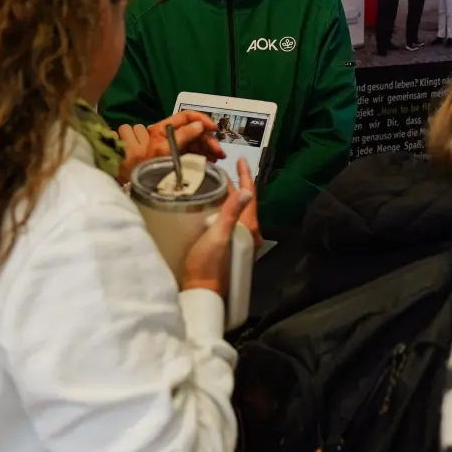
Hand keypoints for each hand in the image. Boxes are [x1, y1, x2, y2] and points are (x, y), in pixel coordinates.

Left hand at [115, 110, 224, 184]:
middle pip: (195, 130)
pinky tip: (214, 160)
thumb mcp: (165, 149)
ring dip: (211, 147)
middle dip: (209, 139)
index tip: (214, 128)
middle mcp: (172, 134)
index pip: (186, 116)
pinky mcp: (181, 156)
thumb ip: (182, 135)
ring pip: (198, 141)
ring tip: (220, 158)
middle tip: (219, 151)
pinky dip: (207, 154)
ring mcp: (177, 145)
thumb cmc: (151, 167)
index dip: (201, 119)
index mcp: (164, 128)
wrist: (144, 187)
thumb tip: (200, 125)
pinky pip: (197, 152)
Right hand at [181, 158, 258, 296]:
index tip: (241, 159)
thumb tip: (247, 192)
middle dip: (235, 183)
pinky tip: (210, 205)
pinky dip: (222, 208)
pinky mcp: (229, 245)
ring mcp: (239, 240)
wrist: (201, 291)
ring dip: (228, 195)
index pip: (250, 195)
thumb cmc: (208, 264)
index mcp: (249, 227)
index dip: (245, 176)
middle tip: (221, 168)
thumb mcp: (218, 235)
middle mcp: (248, 232)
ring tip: (215, 181)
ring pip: (236, 211)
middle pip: (244, 202)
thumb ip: (232, 213)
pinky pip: (229, 220)